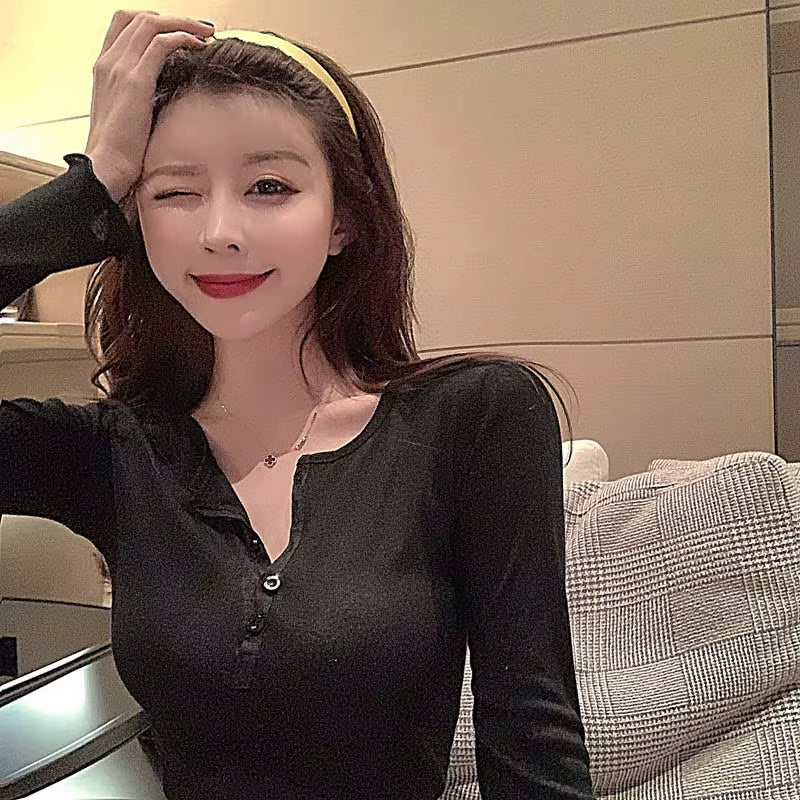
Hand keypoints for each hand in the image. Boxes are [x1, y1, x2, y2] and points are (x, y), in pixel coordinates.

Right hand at [84, 10, 213, 202]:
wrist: (106, 169)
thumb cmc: (119, 154)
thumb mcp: (128, 119)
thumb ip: (141, 100)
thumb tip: (167, 97)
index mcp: (104, 69)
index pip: (124, 26)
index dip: (153, 22)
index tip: (179, 32)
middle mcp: (108, 62)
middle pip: (138, 17)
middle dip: (172, 18)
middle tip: (199, 29)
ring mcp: (119, 68)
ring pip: (151, 23)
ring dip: (183, 23)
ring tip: (206, 33)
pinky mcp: (135, 80)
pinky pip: (161, 43)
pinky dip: (182, 38)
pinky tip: (199, 46)